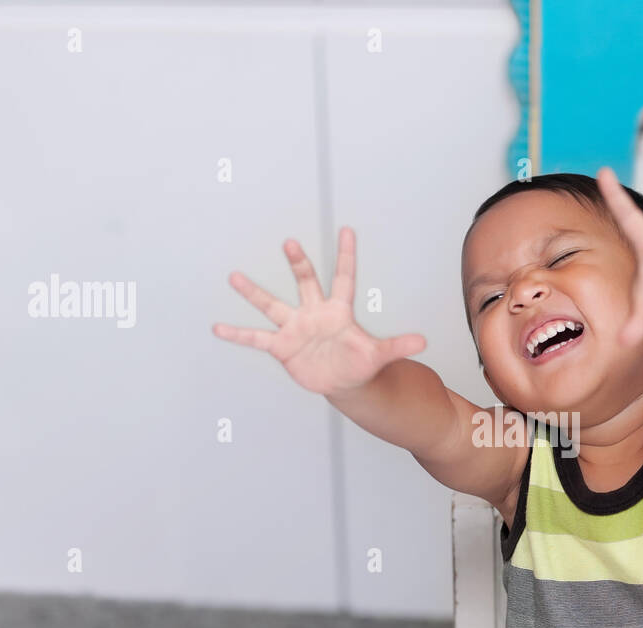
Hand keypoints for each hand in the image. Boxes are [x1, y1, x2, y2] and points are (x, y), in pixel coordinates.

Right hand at [213, 227, 425, 394]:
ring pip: (272, 305)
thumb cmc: (360, 363)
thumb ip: (397, 346)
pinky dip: (238, 334)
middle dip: (299, 264)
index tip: (347, 230)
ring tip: (235, 277)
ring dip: (254, 293)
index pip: (344, 278)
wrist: (343, 382)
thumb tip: (423, 341)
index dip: (347, 256)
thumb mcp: (379, 355)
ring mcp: (295, 328)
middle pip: (305, 283)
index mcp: (339, 311)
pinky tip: (219, 327)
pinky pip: (256, 338)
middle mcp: (314, 313)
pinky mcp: (282, 347)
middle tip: (290, 243)